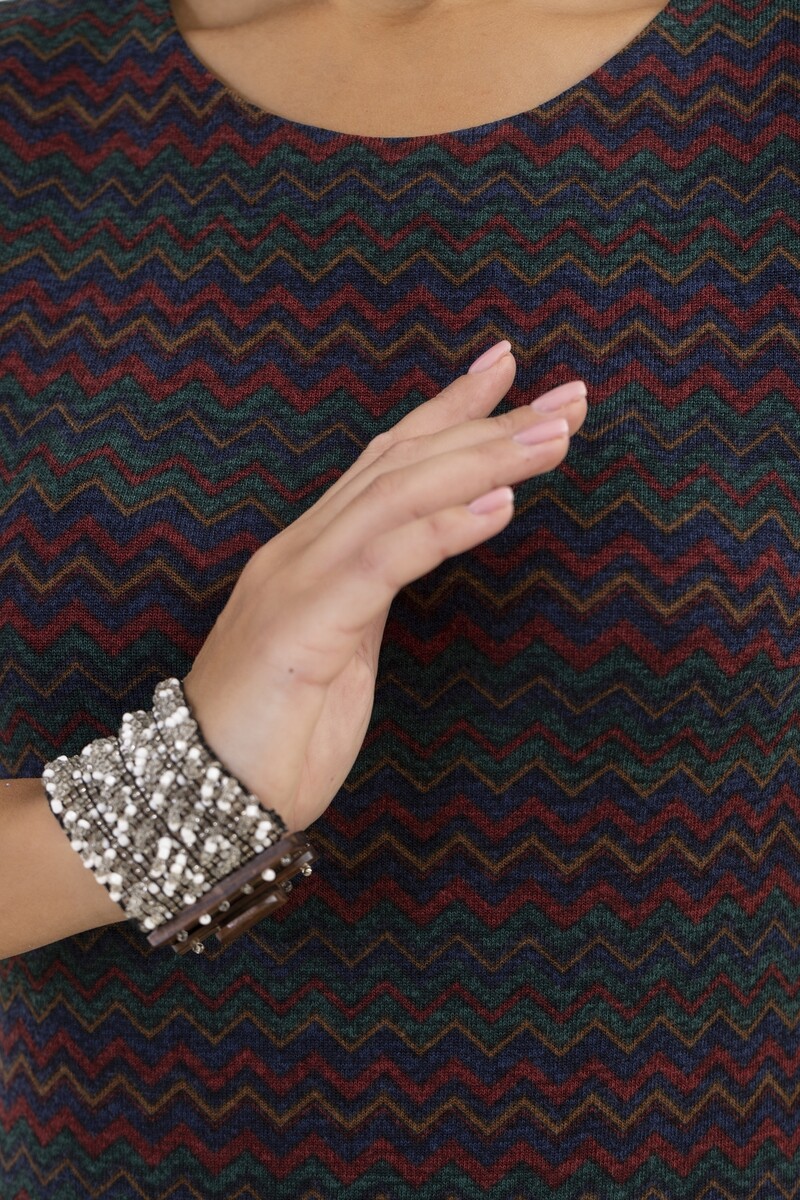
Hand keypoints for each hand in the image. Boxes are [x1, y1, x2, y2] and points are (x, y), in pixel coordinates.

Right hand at [182, 348, 587, 831]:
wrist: (202, 795)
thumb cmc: (276, 733)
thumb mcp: (341, 649)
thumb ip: (373, 591)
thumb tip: (423, 550)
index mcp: (314, 552)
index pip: (388, 460)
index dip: (449, 411)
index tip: (508, 374)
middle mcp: (304, 549)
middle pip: (403, 461)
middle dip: (490, 423)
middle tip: (569, 398)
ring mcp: (299, 580)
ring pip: (397, 493)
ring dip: (483, 460)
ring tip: (554, 437)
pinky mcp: (303, 623)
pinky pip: (383, 560)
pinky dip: (444, 527)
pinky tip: (500, 506)